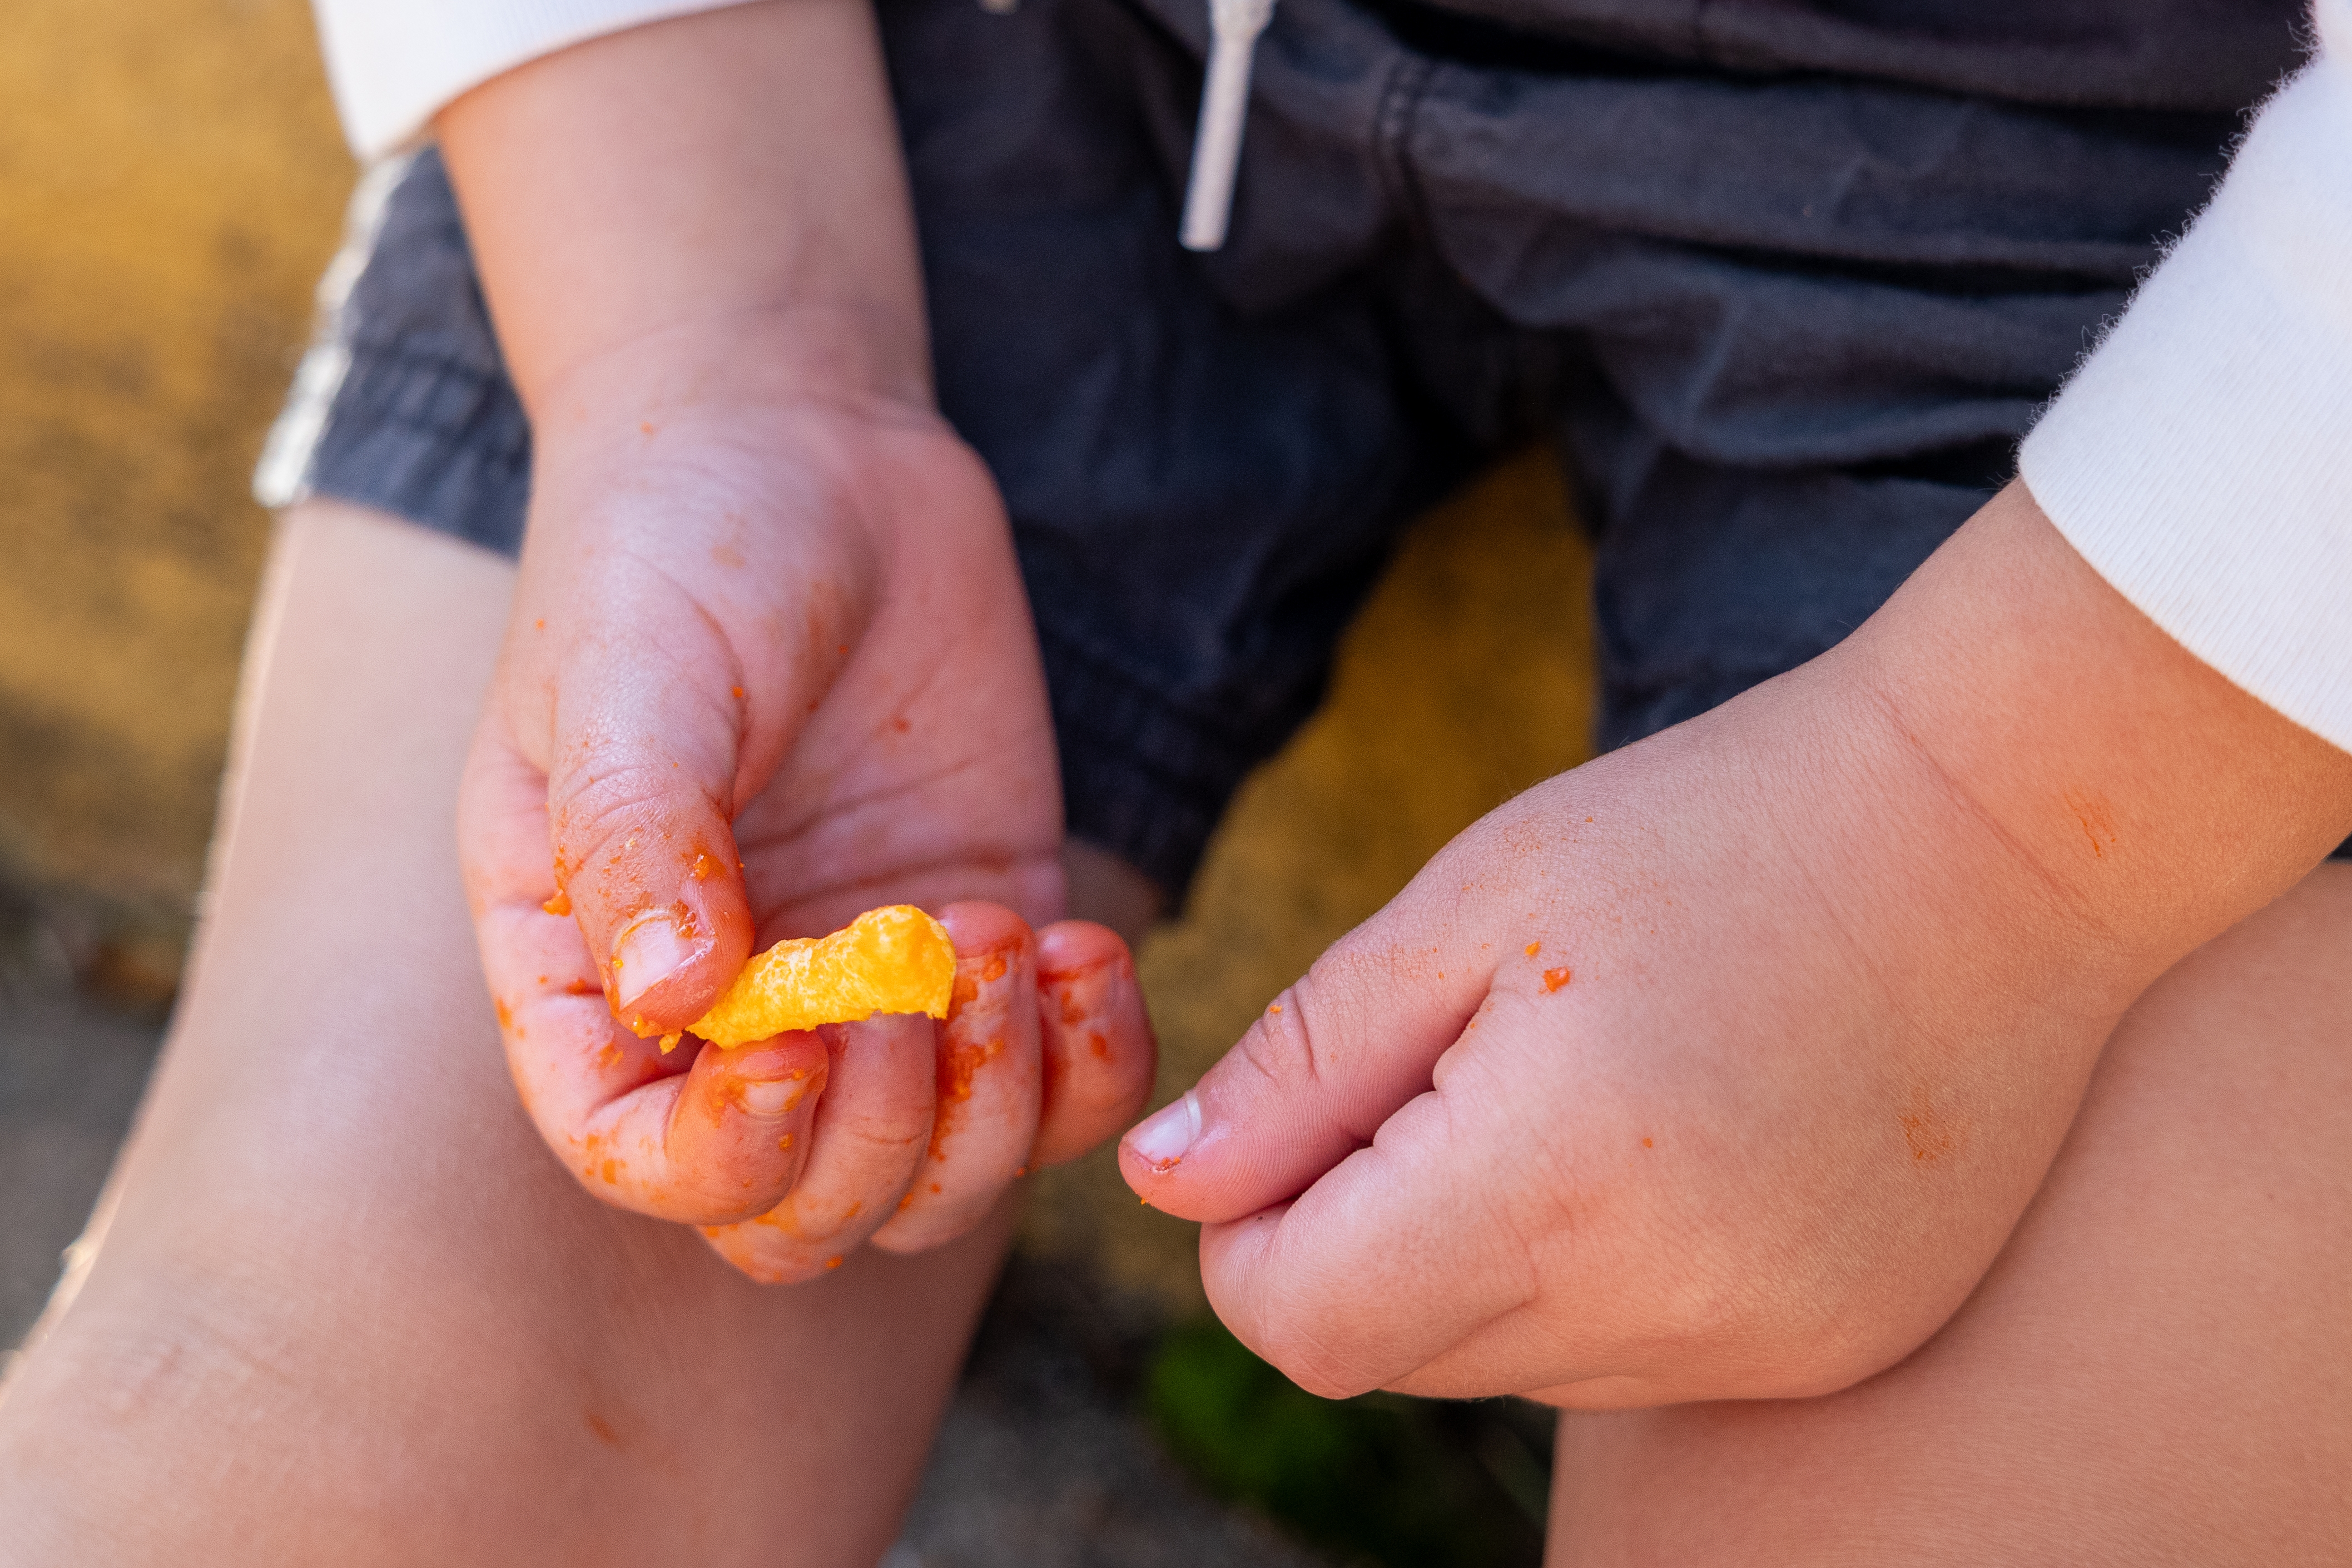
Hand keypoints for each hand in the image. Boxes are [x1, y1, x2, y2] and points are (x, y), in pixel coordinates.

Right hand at [459, 332, 1153, 1278]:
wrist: (808, 448)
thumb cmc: (675, 546)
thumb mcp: (629, 672)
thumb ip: (639, 832)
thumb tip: (674, 997)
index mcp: (593, 974)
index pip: (632, 1153)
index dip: (720, 1156)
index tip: (803, 1043)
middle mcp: (728, 1019)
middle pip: (805, 1212)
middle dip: (884, 1138)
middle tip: (928, 966)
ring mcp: (870, 997)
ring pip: (942, 1181)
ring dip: (999, 1106)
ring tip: (1010, 936)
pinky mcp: (987, 947)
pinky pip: (1059, 1089)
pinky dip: (1092, 1064)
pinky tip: (1087, 949)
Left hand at [1122, 485, 2351, 1405]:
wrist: (2007, 833)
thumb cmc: (1713, 830)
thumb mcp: (1471, 905)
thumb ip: (1304, 1062)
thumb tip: (1161, 1182)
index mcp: (1556, 1180)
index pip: (1298, 1320)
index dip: (1247, 1232)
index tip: (1299, 1116)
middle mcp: (1670, 1306)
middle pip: (1390, 1354)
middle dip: (1355, 1236)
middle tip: (1441, 1070)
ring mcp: (1767, 1346)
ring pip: (1507, 1365)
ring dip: (1477, 1257)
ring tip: (1570, 1087)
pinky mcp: (1836, 1349)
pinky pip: (1633, 1363)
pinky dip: (1596, 1275)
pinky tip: (1664, 1139)